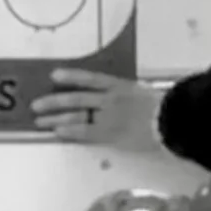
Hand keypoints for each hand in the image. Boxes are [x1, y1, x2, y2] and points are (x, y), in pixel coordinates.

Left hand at [32, 70, 168, 150]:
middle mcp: (111, 100)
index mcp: (120, 86)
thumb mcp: (146, 94)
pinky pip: (86, 133)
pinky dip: (70, 131)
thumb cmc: (165, 109)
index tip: (54, 75)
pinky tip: (57, 131)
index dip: (71, 76)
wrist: (173, 122)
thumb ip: (128, 95)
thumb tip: (113, 98)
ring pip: (77, 116)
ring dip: (56, 118)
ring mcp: (109, 118)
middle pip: (76, 99)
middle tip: (36, 105)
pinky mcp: (111, 135)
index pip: (90, 79)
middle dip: (54, 102)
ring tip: (40, 121)